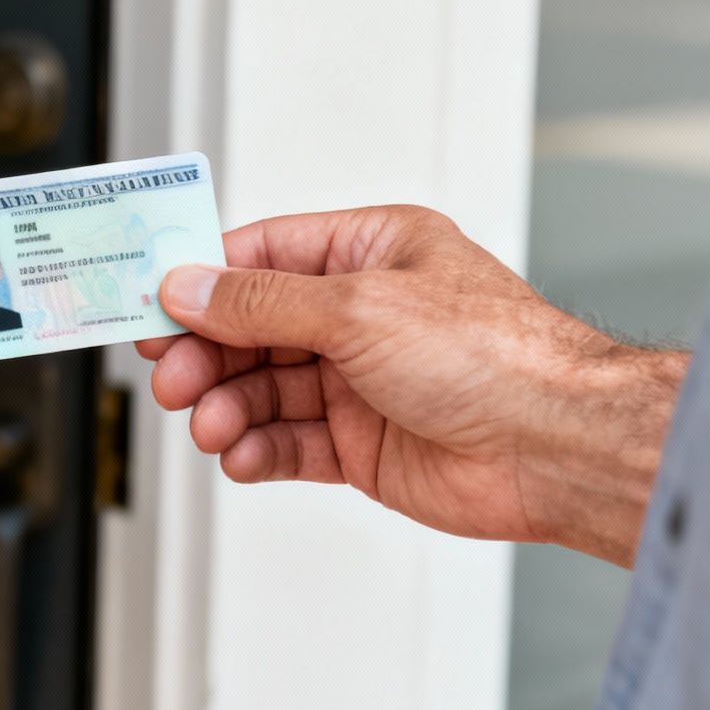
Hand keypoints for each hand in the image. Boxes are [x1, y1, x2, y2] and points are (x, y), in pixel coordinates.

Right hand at [135, 206, 686, 565]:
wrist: (557, 447)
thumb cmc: (495, 357)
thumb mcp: (358, 308)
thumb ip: (261, 301)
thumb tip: (190, 286)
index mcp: (370, 254)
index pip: (262, 256)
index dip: (202, 281)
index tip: (152, 305)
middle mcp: (362, 313)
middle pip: (251, 327)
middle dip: (206, 353)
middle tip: (172, 378)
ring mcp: (361, 380)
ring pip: (262, 389)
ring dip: (227, 407)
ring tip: (212, 427)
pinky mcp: (362, 443)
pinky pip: (288, 442)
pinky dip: (257, 449)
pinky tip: (241, 456)